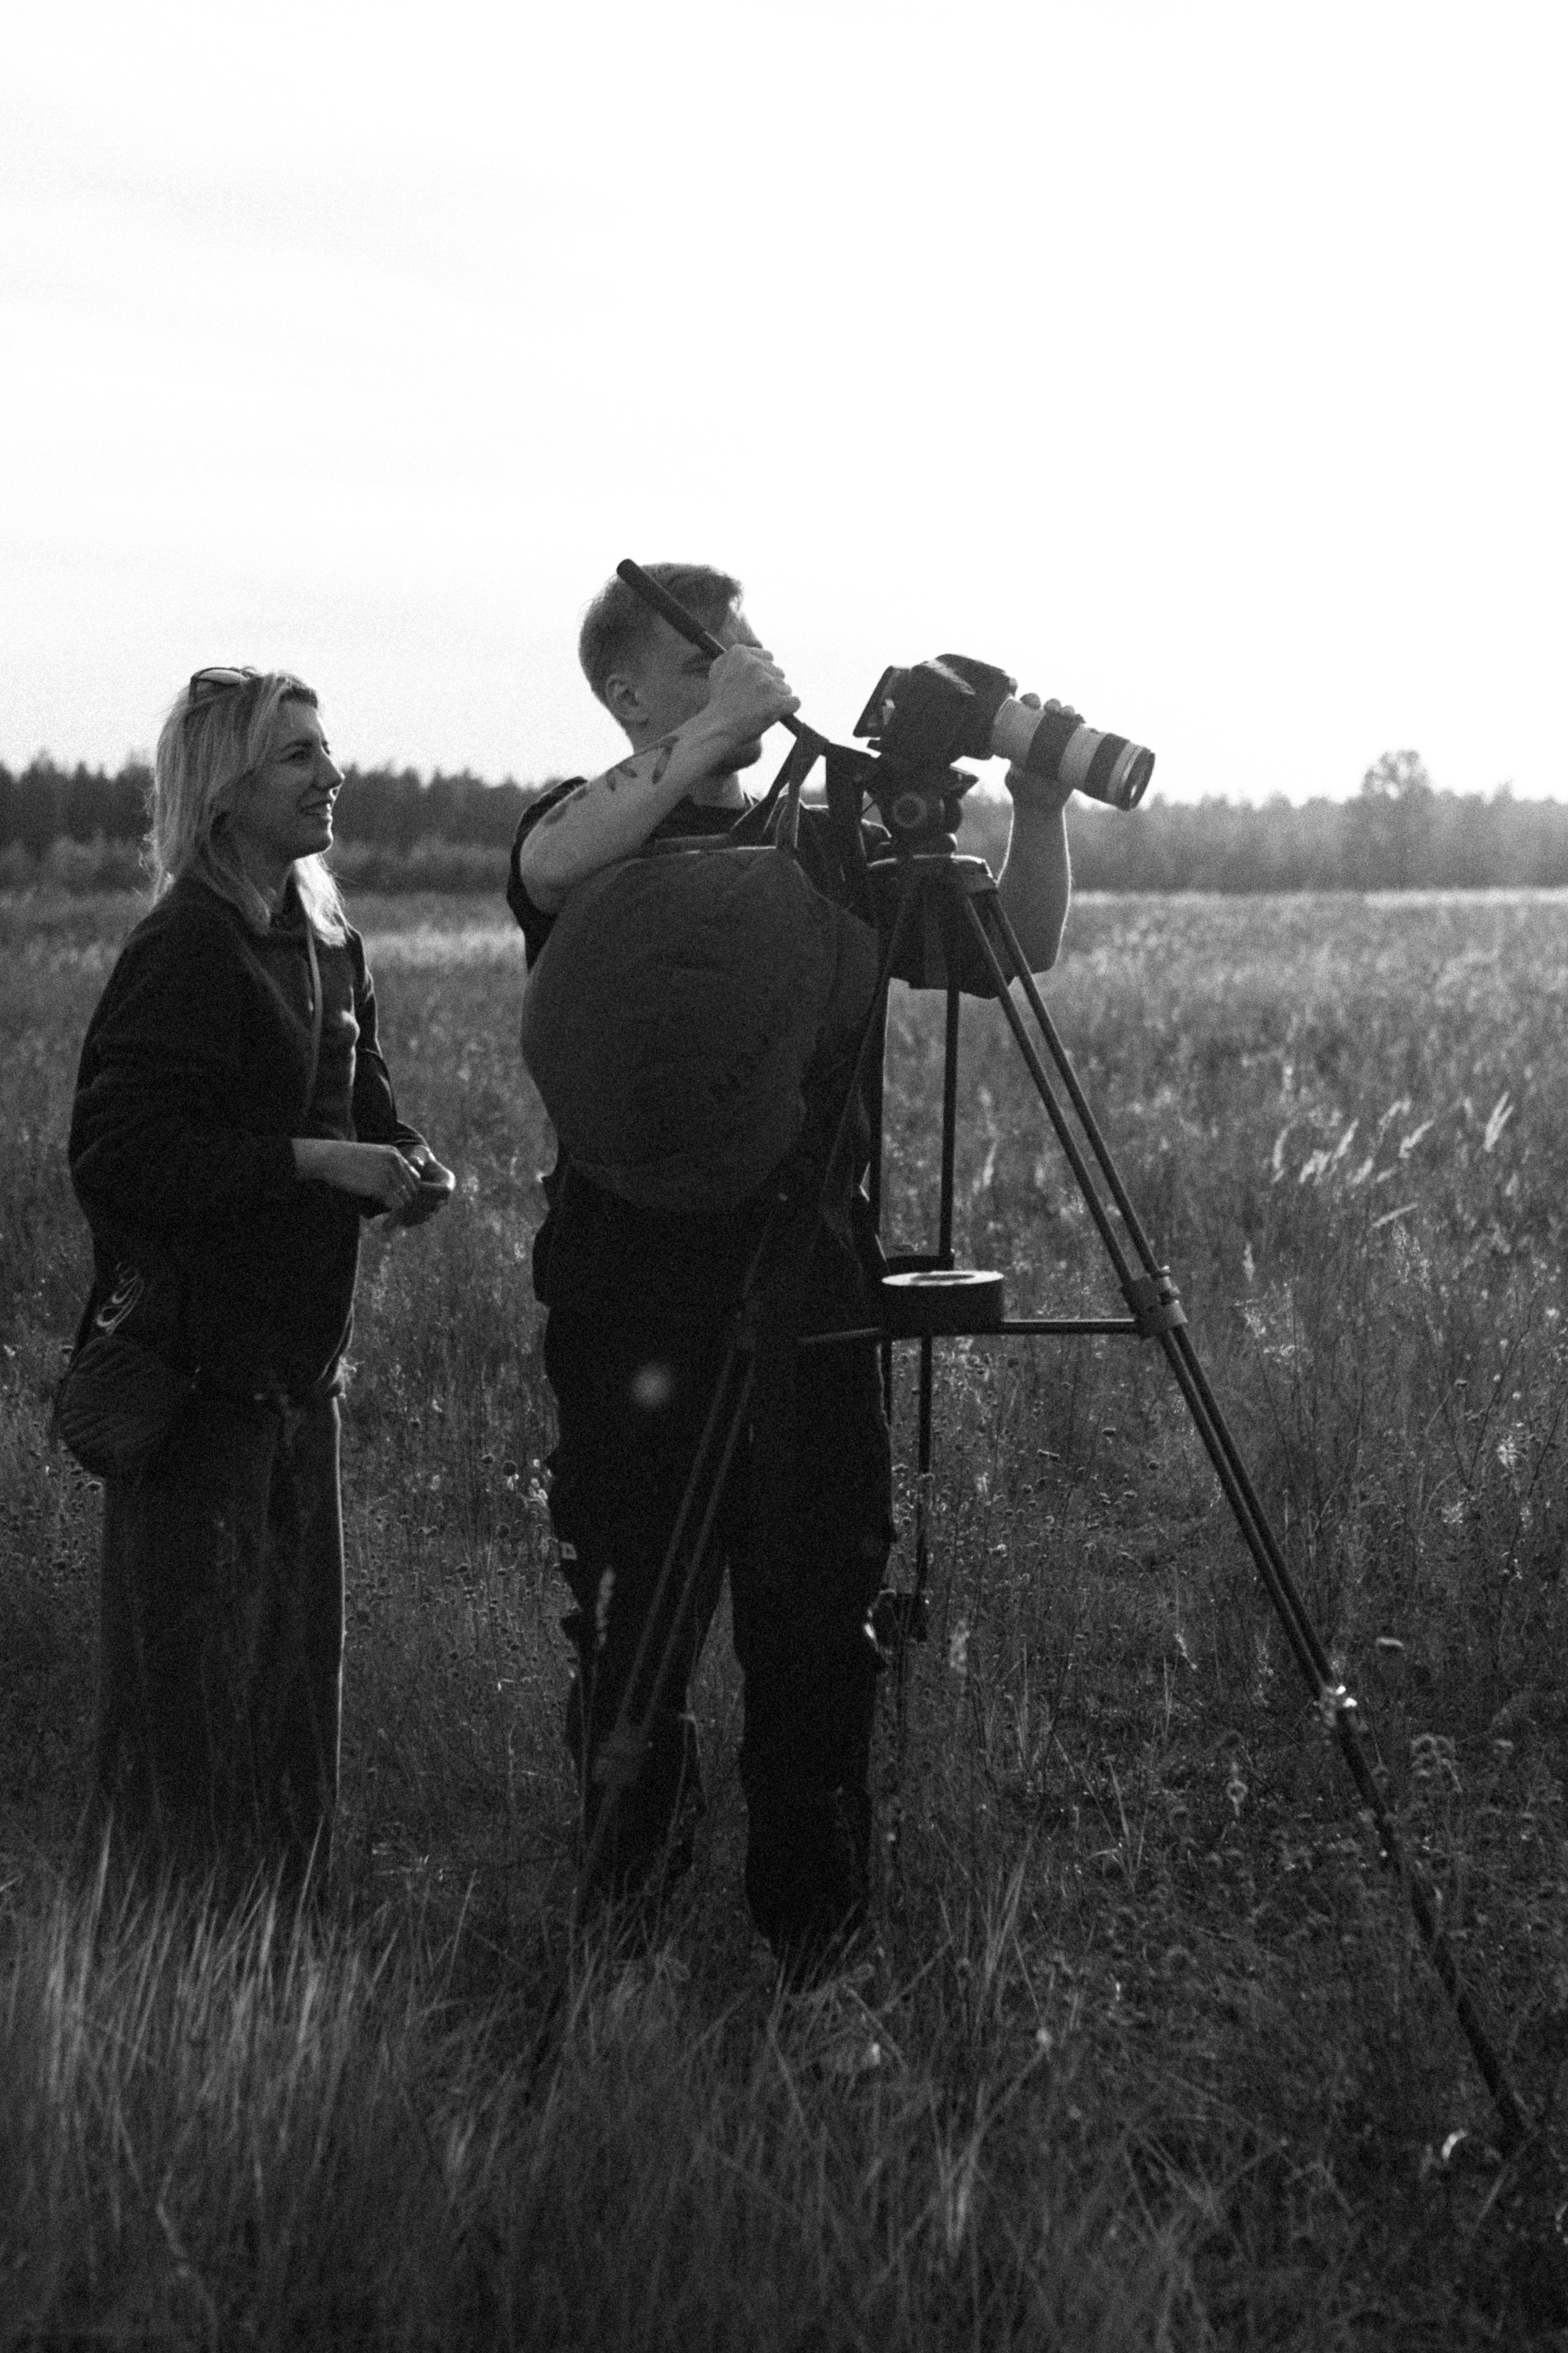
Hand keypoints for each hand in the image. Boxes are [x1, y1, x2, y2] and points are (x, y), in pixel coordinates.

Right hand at [293, 1138, 422, 1213]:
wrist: (328, 1158)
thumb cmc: (343, 1161)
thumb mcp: (369, 1158)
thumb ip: (384, 1168)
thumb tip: (392, 1192)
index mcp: (394, 1153)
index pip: (414, 1176)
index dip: (408, 1191)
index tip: (399, 1202)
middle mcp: (395, 1161)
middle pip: (413, 1189)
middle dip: (405, 1203)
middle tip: (395, 1215)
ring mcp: (388, 1173)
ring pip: (405, 1198)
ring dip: (397, 1210)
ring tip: (389, 1220)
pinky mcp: (379, 1185)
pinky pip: (395, 1205)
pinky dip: (391, 1215)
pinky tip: (384, 1220)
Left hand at [394, 1147, 455, 1226]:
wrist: (415, 1170)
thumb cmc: (419, 1158)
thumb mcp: (418, 1154)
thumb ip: (418, 1157)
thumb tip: (415, 1161)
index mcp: (448, 1181)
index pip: (444, 1190)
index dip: (431, 1190)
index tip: (417, 1186)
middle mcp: (444, 1197)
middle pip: (435, 1205)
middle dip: (419, 1203)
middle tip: (403, 1201)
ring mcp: (435, 1207)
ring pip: (425, 1215)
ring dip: (410, 1214)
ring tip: (395, 1212)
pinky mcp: (425, 1214)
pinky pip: (417, 1220)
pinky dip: (406, 1219)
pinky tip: (392, 1219)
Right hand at [700, 642, 798, 763]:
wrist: (717, 728)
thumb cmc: (718, 702)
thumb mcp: (718, 670)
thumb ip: (735, 657)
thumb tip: (752, 654)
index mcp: (739, 653)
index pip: (769, 657)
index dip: (764, 673)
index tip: (756, 685)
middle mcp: (754, 664)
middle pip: (778, 672)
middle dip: (771, 686)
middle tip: (755, 700)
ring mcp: (767, 683)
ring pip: (786, 688)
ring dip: (776, 699)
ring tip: (758, 709)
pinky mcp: (777, 702)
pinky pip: (795, 702)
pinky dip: (788, 709)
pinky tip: (775, 714)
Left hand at [1005, 695, 1076, 816]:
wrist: (1041, 806)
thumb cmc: (1023, 788)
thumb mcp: (1016, 778)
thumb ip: (1017, 768)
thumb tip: (1020, 764)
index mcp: (1024, 731)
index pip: (1027, 708)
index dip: (1030, 699)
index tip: (1033, 702)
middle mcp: (1044, 730)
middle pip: (1050, 707)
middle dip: (1053, 703)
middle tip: (1052, 709)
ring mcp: (1061, 737)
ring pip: (1068, 716)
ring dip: (1069, 711)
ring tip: (1069, 715)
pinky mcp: (1077, 747)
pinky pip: (1085, 733)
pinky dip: (1087, 728)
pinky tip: (1088, 728)